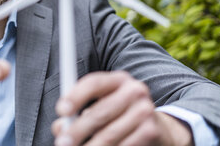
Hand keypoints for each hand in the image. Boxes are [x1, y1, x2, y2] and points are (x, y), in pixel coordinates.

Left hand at [52, 71, 193, 145]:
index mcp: (118, 79)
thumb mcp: (101, 106)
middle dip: (77, 130)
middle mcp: (134, 91)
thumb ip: (79, 112)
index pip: (94, 83)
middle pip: (99, 112)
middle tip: (62, 142)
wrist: (159, 127)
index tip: (61, 111)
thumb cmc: (119, 115)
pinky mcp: (151, 131)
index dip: (75, 96)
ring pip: (109, 134)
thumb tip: (60, 127)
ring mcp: (145, 111)